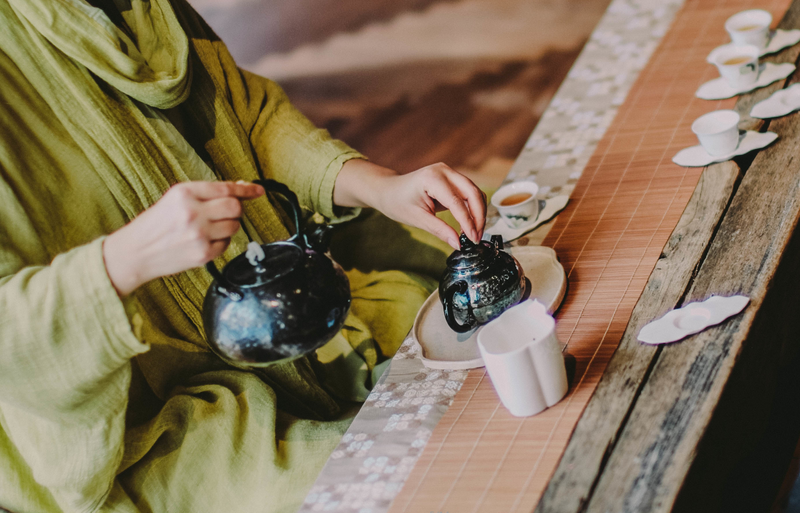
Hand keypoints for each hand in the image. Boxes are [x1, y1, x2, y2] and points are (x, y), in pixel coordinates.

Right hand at [103, 181, 263, 296]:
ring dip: (228, 226)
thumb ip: (205, 194)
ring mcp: (199, 234)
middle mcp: (193, 212)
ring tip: (208, 228)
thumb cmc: (155, 224)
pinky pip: (226, 244)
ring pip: (234, 226)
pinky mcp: (203, 254)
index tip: (258, 191)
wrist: (135, 252)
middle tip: (226, 213)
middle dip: (235, 209)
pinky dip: (220, 241)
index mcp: (184, 193)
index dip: (246, 190)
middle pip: (234, 207)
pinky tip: (203, 241)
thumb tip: (238, 189)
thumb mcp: (174, 199)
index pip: (225, 188)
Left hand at [334, 160, 485, 249]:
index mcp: (432, 178)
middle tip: (477, 237)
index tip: (472, 239)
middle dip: (479, 216)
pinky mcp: (451, 177)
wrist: (388, 190)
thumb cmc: (398, 202)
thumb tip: (458, 244)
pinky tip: (470, 223)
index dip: (468, 222)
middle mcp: (444, 171)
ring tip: (475, 232)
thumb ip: (439, 230)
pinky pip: (468, 192)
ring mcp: (449, 172)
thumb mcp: (417, 219)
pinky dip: (472, 207)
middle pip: (472, 193)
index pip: (457, 202)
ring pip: (474, 192)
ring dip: (478, 212)